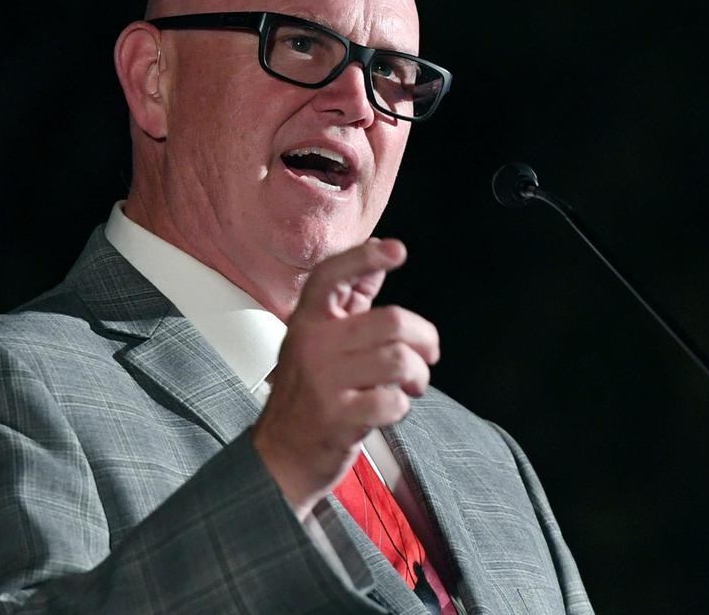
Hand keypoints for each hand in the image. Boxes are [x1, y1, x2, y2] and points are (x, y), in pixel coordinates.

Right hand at [252, 238, 440, 519]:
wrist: (280, 457)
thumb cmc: (308, 395)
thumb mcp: (318, 343)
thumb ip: (348, 301)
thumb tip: (378, 258)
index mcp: (308, 321)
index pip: (331, 275)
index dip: (365, 256)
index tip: (397, 250)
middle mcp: (312, 345)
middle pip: (392, 322)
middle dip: (425, 340)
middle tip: (428, 355)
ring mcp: (323, 381)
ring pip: (399, 360)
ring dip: (418, 376)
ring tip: (412, 384)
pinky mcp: (336, 417)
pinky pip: (393, 400)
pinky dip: (401, 405)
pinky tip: (389, 408)